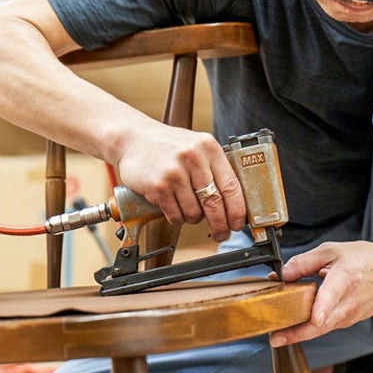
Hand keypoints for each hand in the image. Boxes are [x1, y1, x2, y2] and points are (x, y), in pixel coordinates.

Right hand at [116, 123, 245, 241]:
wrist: (134, 140)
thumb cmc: (168, 146)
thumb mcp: (197, 147)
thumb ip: (215, 168)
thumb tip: (234, 204)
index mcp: (208, 147)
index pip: (231, 186)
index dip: (237, 210)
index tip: (238, 223)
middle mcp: (193, 158)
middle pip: (215, 204)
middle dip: (220, 224)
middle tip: (221, 233)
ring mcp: (174, 173)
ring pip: (194, 213)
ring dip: (193, 218)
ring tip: (187, 207)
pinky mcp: (158, 187)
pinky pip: (176, 216)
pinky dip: (177, 218)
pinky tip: (173, 207)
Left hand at [270, 241, 372, 345]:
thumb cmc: (365, 261)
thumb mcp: (333, 251)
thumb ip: (304, 262)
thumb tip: (282, 273)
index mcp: (345, 278)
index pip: (333, 295)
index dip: (323, 307)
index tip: (314, 318)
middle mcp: (348, 302)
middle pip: (322, 323)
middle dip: (297, 333)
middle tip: (275, 337)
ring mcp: (349, 315)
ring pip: (321, 329)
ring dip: (299, 333)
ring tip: (277, 334)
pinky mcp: (348, 322)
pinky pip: (325, 327)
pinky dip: (308, 328)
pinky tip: (293, 324)